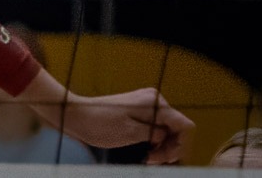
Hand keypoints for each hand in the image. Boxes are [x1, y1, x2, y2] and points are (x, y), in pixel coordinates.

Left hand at [35, 87, 192, 164]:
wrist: (76, 115)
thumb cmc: (100, 124)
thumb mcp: (132, 133)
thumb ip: (157, 133)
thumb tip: (170, 135)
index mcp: (154, 103)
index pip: (185, 126)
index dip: (181, 145)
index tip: (168, 159)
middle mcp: (153, 100)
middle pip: (177, 129)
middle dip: (170, 148)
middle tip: (153, 161)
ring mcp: (146, 105)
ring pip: (168, 130)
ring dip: (162, 147)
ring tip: (149, 158)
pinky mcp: (139, 111)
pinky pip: (157, 128)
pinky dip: (154, 141)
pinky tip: (147, 152)